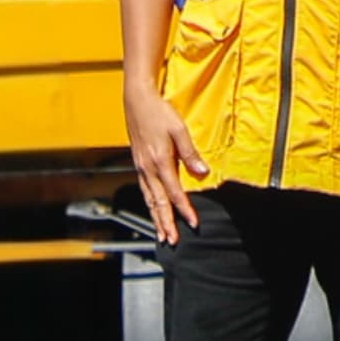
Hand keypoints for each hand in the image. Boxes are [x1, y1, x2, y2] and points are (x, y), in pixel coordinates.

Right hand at [126, 86, 209, 242]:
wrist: (136, 100)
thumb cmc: (158, 111)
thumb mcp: (179, 129)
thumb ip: (190, 153)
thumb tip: (203, 172)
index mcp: (159, 161)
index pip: (174, 193)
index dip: (185, 210)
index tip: (194, 223)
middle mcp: (147, 168)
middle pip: (158, 203)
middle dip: (166, 223)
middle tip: (172, 240)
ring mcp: (140, 167)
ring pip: (149, 199)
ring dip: (156, 218)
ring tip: (162, 233)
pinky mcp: (138, 163)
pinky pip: (144, 190)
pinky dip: (149, 204)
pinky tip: (153, 210)